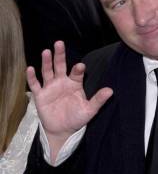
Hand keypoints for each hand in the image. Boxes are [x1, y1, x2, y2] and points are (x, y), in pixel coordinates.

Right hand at [26, 41, 112, 160]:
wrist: (63, 130)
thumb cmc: (77, 118)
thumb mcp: (89, 110)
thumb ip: (98, 100)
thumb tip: (111, 91)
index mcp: (74, 83)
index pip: (76, 73)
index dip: (78, 69)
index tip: (80, 66)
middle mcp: (62, 82)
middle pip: (60, 65)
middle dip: (59, 55)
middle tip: (59, 43)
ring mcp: (50, 87)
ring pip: (47, 71)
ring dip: (46, 62)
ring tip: (46, 52)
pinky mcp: (40, 95)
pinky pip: (35, 84)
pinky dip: (32, 77)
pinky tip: (30, 68)